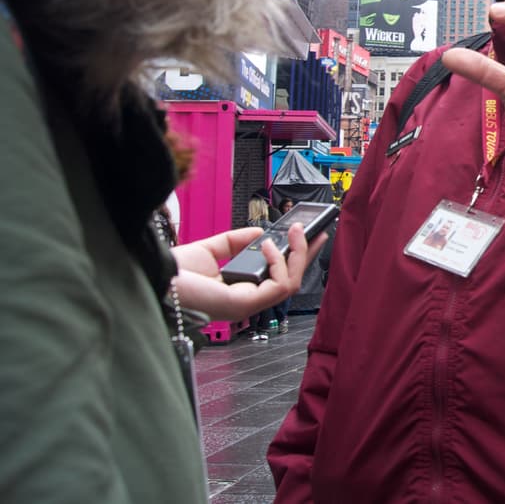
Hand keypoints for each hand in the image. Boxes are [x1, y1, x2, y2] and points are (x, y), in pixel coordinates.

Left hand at [170, 224, 324, 320]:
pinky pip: (277, 285)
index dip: (293, 258)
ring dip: (298, 255)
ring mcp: (247, 305)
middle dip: (306, 255)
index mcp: (238, 290)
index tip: (304, 238)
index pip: (276, 278)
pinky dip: (278, 262)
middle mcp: (245, 300)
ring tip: (296, 232)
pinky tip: (269, 246)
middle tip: (317, 232)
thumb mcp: (210, 250)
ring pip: (290, 284)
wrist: (156, 278)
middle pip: (289, 281)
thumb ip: (235, 241)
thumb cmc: (174, 273)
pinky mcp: (244, 304)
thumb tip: (258, 232)